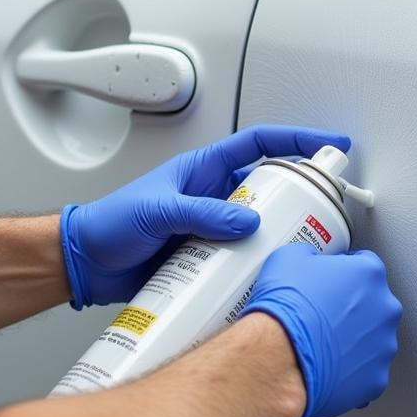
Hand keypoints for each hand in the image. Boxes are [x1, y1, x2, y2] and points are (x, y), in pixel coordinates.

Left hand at [60, 125, 351, 307]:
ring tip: (299, 246)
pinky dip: (257, 265)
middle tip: (324, 207)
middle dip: (300, 194)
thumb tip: (247, 219)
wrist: (87, 263)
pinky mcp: (208, 257)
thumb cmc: (111, 222)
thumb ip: (202, 212)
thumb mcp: (159, 210)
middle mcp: (214, 196)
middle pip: (269, 187)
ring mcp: (213, 227)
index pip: (259, 144)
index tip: (328, 144)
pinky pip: (242, 257)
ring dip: (279, 234)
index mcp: (204, 169)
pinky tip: (266, 275)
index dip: (296, 140)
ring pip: (260, 225)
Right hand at [240, 243, 401, 416]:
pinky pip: (366, 372)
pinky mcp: (375, 378)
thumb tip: (310, 261)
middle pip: (373, 304)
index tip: (330, 282)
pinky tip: (328, 367)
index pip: (364, 265)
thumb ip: (312, 255)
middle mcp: (385, 309)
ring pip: (372, 340)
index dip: (343, 273)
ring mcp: (383, 346)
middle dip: (352, 309)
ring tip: (323, 344)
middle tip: (324, 314)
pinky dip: (350, 371)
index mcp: (368, 274)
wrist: (278, 356)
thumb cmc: (285, 310)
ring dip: (353, 340)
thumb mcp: (289, 258)